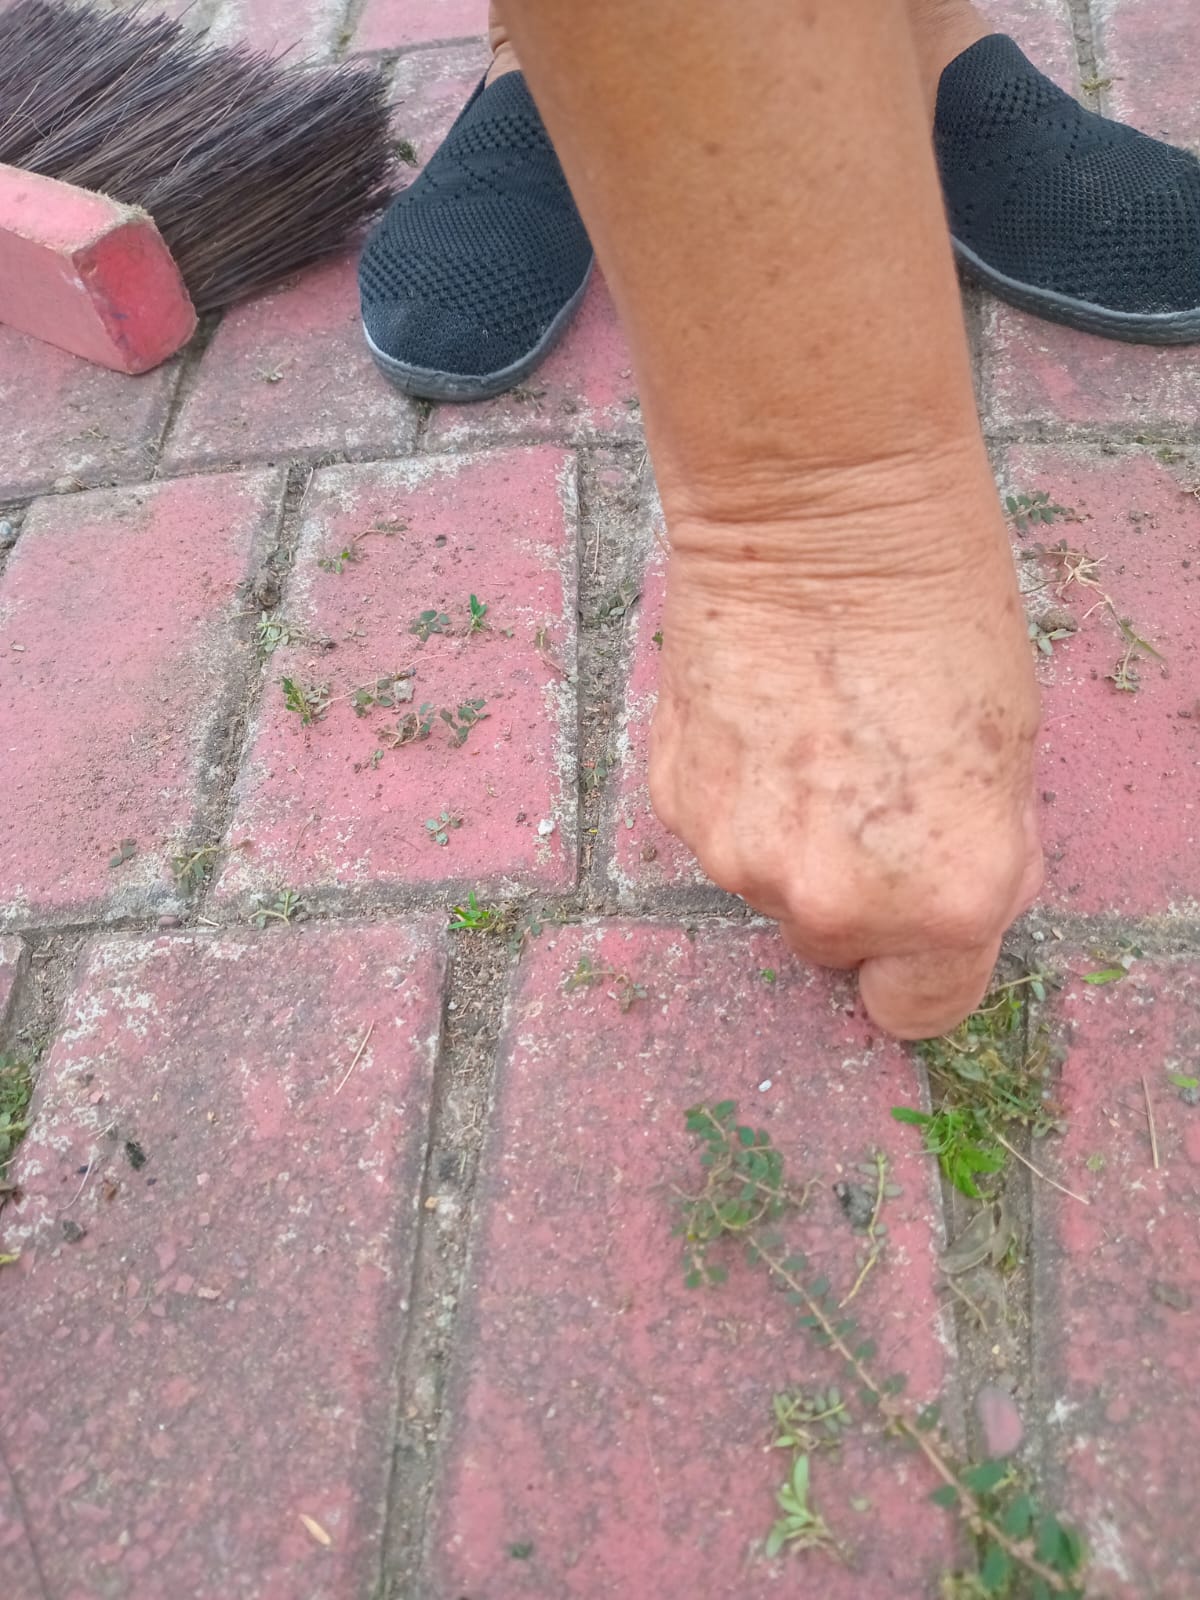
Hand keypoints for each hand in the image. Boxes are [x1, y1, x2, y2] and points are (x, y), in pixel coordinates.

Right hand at [648, 461, 1042, 1037]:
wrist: (821, 521)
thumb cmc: (944, 617)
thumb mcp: (1010, 760)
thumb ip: (969, 857)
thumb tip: (930, 890)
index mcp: (943, 901)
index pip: (919, 1009)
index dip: (925, 966)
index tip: (921, 920)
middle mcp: (833, 902)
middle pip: (834, 943)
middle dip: (858, 887)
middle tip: (871, 786)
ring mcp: (739, 858)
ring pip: (767, 882)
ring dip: (790, 833)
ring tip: (812, 732)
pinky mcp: (674, 804)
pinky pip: (718, 828)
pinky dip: (738, 789)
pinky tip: (760, 712)